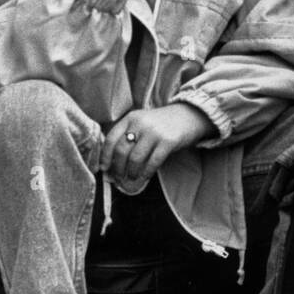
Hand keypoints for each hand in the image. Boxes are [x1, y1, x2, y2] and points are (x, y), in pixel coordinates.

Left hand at [101, 104, 217, 187]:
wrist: (189, 115)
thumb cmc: (162, 124)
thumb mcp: (143, 123)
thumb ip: (129, 135)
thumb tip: (113, 161)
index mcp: (131, 118)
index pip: (111, 138)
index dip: (105, 156)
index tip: (104, 168)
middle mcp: (140, 123)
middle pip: (121, 150)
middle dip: (118, 168)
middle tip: (118, 177)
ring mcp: (154, 132)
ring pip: (135, 158)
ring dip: (132, 172)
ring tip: (132, 177)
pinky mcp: (168, 141)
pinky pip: (153, 161)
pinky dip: (147, 172)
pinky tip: (146, 176)